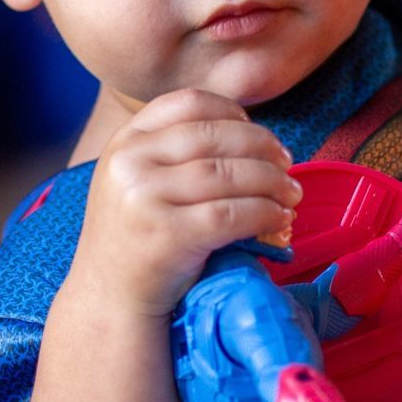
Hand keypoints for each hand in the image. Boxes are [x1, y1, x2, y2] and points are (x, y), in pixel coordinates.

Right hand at [70, 89, 299, 317]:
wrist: (110, 299)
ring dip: (272, 182)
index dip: (233, 113)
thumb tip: (259, 138)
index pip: (189, 103)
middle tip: (288, 163)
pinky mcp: (167, 236)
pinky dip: (265, 214)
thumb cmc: (139, 236)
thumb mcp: (140, 179)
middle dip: (263, 147)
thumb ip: (176, 151)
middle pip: (216, 136)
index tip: (258, 133)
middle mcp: (129, 163)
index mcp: (125, 141)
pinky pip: (232, 214)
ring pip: (228, 173)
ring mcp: (144, 199)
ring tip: (291, 194)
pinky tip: (279, 220)